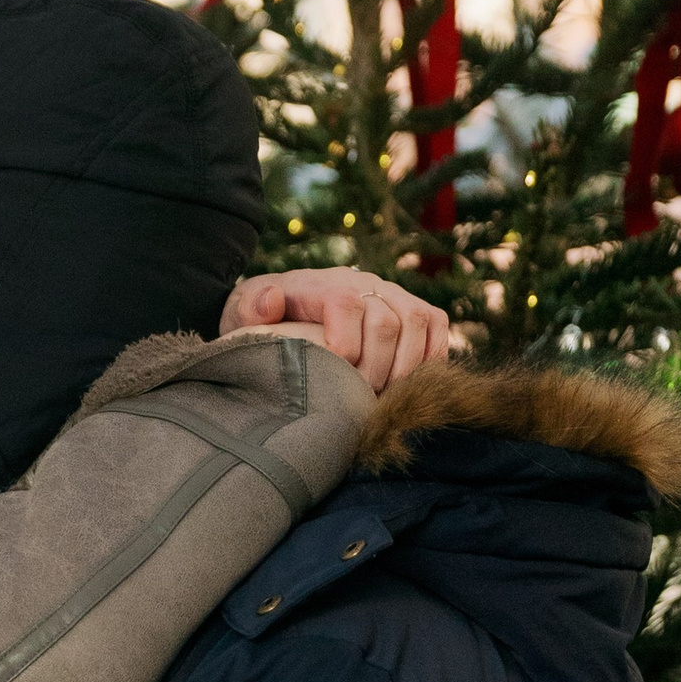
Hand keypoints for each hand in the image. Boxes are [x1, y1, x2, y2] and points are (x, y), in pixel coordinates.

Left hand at [223, 267, 459, 391]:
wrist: (289, 308)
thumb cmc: (265, 321)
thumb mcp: (244, 315)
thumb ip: (251, 309)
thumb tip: (271, 301)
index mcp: (322, 283)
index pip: (346, 305)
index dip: (346, 346)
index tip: (335, 376)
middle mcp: (363, 282)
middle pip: (386, 321)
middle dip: (375, 369)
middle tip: (358, 398)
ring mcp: (393, 293)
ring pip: (417, 322)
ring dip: (405, 367)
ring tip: (382, 395)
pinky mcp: (415, 309)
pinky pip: (436, 327)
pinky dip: (430, 357)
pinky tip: (408, 384)